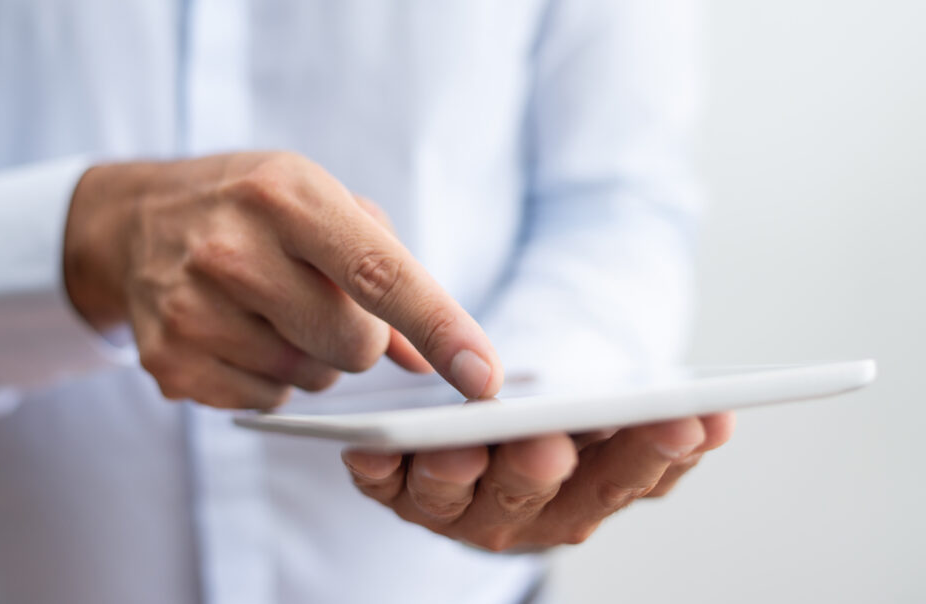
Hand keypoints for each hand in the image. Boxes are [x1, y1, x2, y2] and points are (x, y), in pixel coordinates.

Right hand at [63, 152, 503, 407]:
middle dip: (358, 335)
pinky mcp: (170, 361)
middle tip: (320, 297)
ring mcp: (192, 310)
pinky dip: (268, 377)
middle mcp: (233, 251)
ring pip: (312, 379)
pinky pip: (266, 401)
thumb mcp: (323, 205)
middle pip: (354, 346)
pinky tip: (238, 332)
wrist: (135, 222)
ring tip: (269, 307)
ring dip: (310, 356)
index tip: (482, 377)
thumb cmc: (253, 208)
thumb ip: (392, 273)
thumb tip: (436, 362)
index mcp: (288, 196)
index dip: (440, 328)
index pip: (380, 275)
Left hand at [343, 412, 734, 550]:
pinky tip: (364, 452)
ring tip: (455, 444)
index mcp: (585, 495)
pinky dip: (373, 472)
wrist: (491, 441)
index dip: (654, 452)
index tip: (685, 418)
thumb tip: (718, 416)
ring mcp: (456, 507)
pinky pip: (382, 486)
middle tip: (548, 445)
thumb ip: (655, 427)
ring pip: (454, 497)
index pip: (627, 477)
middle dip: (540, 471)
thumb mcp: (608, 424)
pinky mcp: (398, 491)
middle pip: (535, 497)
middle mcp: (522, 514)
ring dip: (453, 473)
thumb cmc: (558, 426)